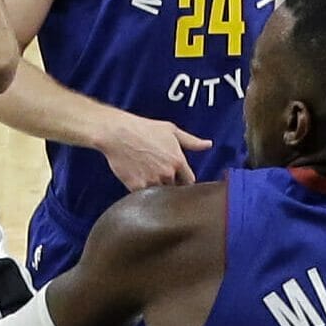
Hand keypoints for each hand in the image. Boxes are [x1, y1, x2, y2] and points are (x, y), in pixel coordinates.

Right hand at [97, 113, 212, 189]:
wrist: (117, 133)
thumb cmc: (144, 129)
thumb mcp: (171, 130)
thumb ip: (191, 141)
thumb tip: (208, 145)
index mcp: (178, 161)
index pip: (190, 182)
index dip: (184, 181)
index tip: (178, 178)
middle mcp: (167, 173)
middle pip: (175, 190)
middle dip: (171, 185)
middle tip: (161, 176)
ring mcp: (152, 181)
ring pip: (160, 195)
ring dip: (157, 190)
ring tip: (149, 178)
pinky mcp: (136, 187)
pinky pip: (144, 197)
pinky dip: (143, 193)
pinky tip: (139, 181)